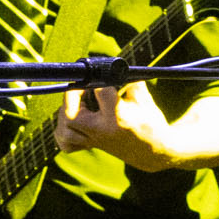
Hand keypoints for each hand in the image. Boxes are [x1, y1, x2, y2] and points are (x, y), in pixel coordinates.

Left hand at [55, 81, 180, 169]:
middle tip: (84, 87)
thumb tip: (114, 67)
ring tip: (80, 103)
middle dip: (73, 95)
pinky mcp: (91, 145)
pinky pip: (67, 143)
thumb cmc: (150, 123)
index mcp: (118, 117)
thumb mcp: (144, 99)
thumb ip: (128, 81)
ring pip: (65, 129)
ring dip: (67, 112)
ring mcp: (94, 140)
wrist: (154, 152)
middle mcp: (102, 130)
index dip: (101, 76)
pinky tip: (74, 122)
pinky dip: (64, 132)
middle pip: (71, 114)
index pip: (99, 90)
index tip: (106, 73)